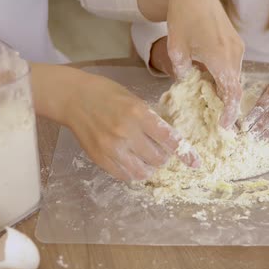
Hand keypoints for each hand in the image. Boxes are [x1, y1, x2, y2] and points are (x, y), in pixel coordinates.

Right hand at [30, 63, 199, 181]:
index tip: (194, 162)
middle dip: (164, 157)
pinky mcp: (100, 158)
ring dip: (149, 168)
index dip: (185, 153)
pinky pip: (124, 175)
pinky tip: (131, 162)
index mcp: (139, 113)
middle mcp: (127, 133)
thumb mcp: (134, 99)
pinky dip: (133, 172)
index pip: (169, 139)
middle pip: (158, 159)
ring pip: (143, 172)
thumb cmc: (106, 93)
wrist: (73, 98)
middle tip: (160, 151)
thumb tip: (170, 139)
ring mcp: (112, 148)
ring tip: (146, 159)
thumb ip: (151, 119)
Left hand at [139, 0, 244, 128]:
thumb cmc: (182, 19)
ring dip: (224, 90)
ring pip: (234, 76)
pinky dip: (224, 77)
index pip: (231, 93)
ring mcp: (237, 47)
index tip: (224, 126)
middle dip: (226, 105)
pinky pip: (233, 66)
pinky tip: (211, 81)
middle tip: (215, 119)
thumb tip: (186, 87)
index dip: (229, 113)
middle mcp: (234, 54)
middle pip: (234, 87)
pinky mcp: (235, 42)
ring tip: (211, 103)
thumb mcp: (176, 49)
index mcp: (221, 58)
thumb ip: (182, 73)